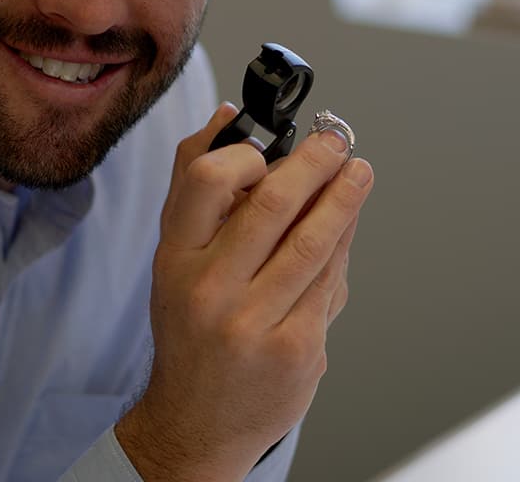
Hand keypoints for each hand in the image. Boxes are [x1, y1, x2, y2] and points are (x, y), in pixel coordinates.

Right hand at [116, 103, 373, 480]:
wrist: (196, 416)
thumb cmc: (187, 324)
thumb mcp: (173, 255)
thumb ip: (194, 184)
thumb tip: (227, 116)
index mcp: (175, 256)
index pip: (204, 181)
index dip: (245, 155)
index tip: (269, 148)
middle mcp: (209, 287)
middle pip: (272, 205)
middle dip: (314, 164)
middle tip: (337, 141)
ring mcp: (254, 322)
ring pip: (312, 243)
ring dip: (345, 199)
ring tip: (359, 172)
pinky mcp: (295, 350)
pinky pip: (330, 283)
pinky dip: (343, 246)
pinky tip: (348, 226)